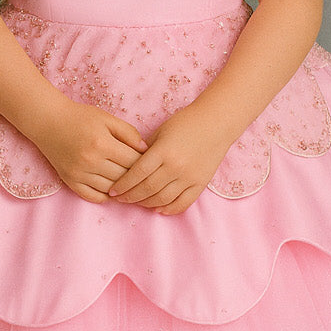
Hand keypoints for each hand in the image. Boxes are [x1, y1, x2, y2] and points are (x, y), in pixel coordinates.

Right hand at [35, 99, 147, 202]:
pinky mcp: (70, 181)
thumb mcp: (107, 118)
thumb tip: (145, 150)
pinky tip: (113, 189)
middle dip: (136, 177)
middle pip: (124, 177)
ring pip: (111, 189)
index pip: (133, 161)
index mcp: (102, 144)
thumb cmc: (80, 117)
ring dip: (123, 188)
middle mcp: (90, 161)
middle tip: (145, 176)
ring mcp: (79, 173)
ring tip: (132, 184)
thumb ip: (128, 133)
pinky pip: (93, 197)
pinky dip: (106, 196)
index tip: (151, 163)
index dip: (145, 163)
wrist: (48, 121)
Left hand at [107, 106, 231, 214]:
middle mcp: (175, 167)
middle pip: (147, 189)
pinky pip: (183, 203)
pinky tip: (159, 209)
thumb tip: (129, 166)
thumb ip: (145, 150)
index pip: (137, 174)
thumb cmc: (186, 122)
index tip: (113, 191)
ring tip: (137, 202)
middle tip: (120, 199)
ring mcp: (189, 177)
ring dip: (146, 204)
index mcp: (163, 152)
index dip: (123, 185)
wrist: (216, 122)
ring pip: (162, 199)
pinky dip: (169, 209)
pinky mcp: (200, 184)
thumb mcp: (161, 131)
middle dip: (130, 197)